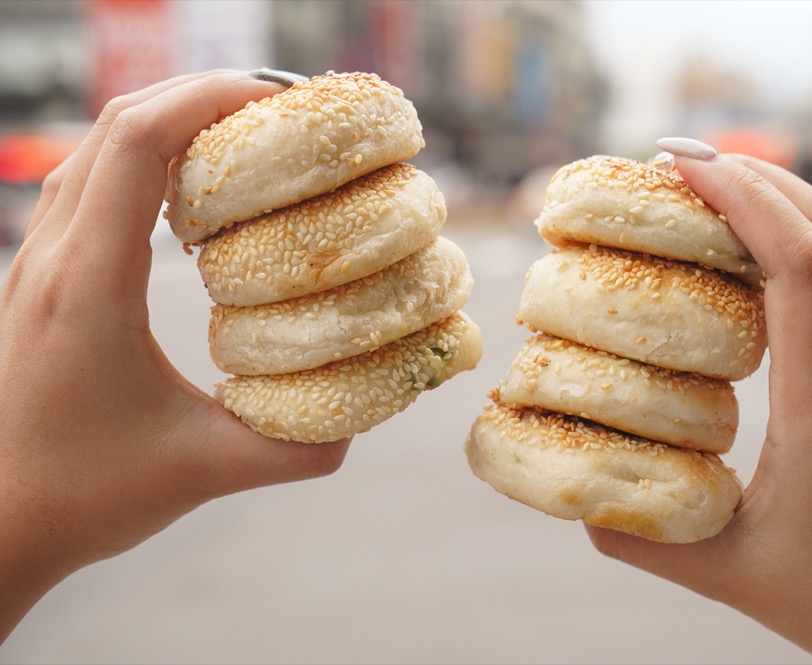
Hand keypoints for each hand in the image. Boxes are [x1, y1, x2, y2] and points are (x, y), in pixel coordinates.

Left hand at [0, 71, 349, 641]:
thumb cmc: (80, 495)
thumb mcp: (202, 472)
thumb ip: (295, 448)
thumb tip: (366, 419)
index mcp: (87, 283)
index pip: (136, 141)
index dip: (211, 98)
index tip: (284, 102)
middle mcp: (53, 257)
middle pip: (118, 123)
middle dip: (203, 97)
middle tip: (282, 113)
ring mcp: (37, 263)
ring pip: (98, 148)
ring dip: (171, 124)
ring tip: (245, 140)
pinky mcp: (41, 279)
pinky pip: (89, 184)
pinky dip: (144, 161)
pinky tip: (189, 196)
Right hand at [587, 152, 811, 662]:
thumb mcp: (730, 576)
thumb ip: (643, 538)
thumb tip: (573, 499)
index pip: (799, 265)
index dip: (741, 197)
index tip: (679, 165)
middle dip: (752, 175)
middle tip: (673, 165)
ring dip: (775, 198)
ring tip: (700, 191)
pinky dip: (790, 238)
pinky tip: (739, 255)